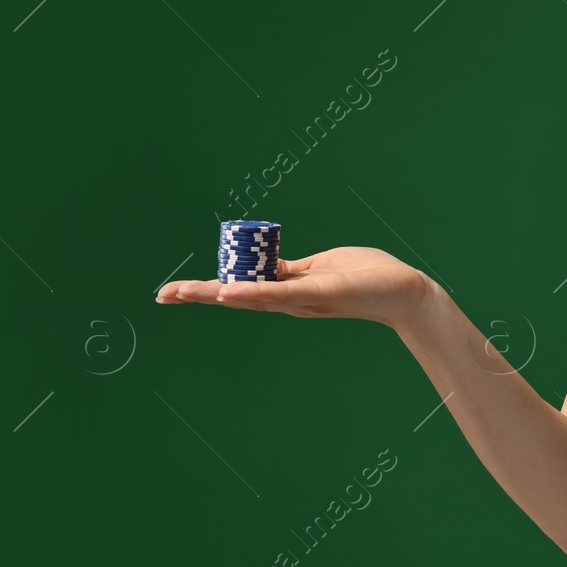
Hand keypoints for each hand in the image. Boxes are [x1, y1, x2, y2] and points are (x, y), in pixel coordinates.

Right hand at [155, 246, 438, 330]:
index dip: (207, 289)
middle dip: (198, 295)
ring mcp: (302, 299)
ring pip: (251, 296)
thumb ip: (292, 271)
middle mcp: (289, 300)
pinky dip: (253, 293)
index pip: (240, 289)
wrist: (404, 292)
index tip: (173, 291)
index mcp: (288, 290)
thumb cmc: (367, 277)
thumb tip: (268, 267)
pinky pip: (280, 293)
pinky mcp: (319, 293)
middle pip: (236, 296)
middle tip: (163, 295)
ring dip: (216, 293)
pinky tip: (229, 293)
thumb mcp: (321, 268)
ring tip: (182, 293)